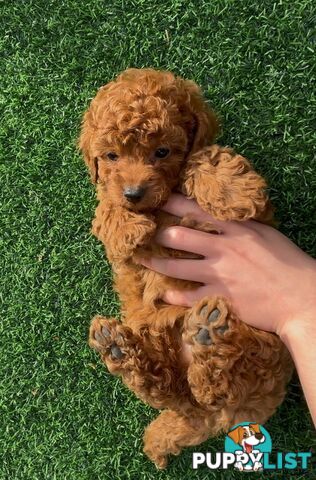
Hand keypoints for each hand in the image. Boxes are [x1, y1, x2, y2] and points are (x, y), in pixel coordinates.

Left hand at [140, 194, 315, 337]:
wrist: (302, 299)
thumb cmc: (289, 264)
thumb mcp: (266, 235)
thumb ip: (241, 227)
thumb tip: (222, 219)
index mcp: (236, 229)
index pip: (197, 210)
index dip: (172, 204)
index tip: (156, 200)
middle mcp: (223, 248)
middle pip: (178, 237)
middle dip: (157, 234)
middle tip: (143, 234)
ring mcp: (219, 274)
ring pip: (176, 267)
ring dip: (155, 264)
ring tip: (141, 260)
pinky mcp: (220, 298)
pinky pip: (188, 297)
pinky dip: (173, 297)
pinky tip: (162, 296)